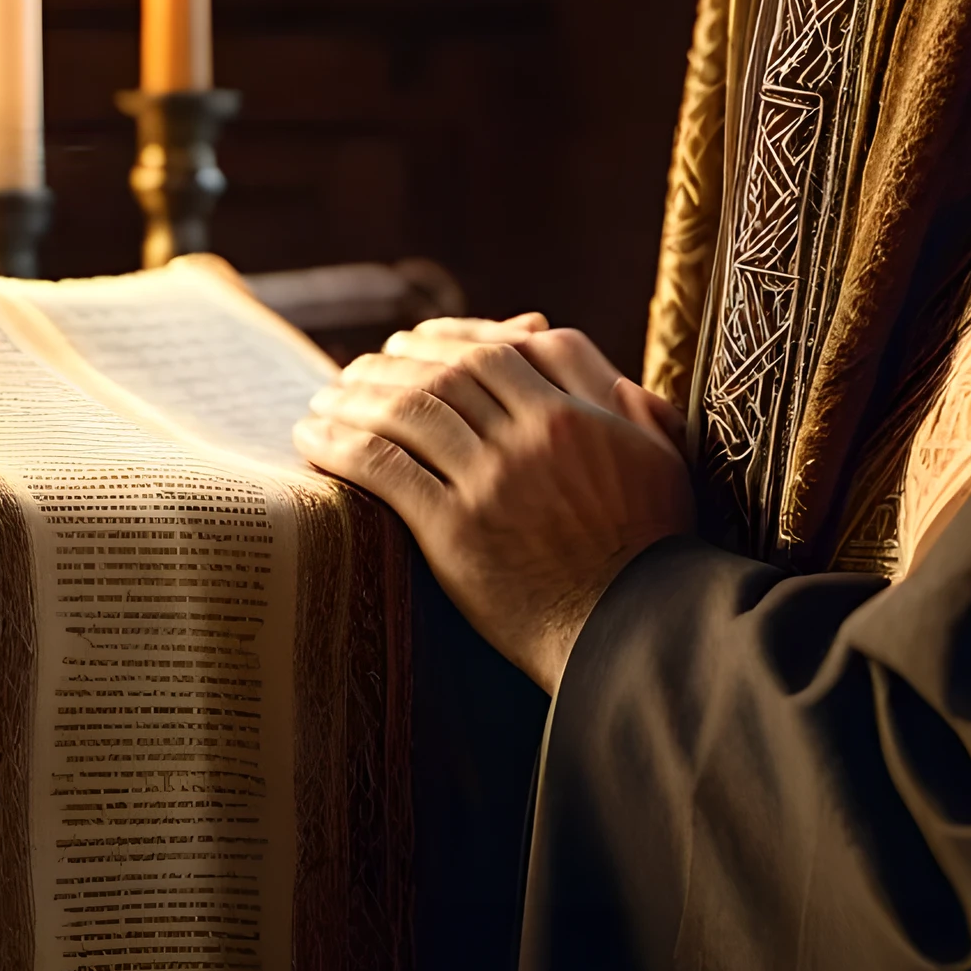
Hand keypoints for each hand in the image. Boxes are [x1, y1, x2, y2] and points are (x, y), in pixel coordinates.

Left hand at [294, 312, 692, 691]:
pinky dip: (342, 447)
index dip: (442, 340)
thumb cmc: (652, 544)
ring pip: (408, 414)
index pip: (491, 351)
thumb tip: (561, 348)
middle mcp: (528, 438)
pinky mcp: (456, 533)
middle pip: (442, 375)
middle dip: (391, 365)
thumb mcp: (656, 452)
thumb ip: (614, 392)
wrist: (635, 630)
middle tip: (356, 367)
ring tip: (325, 399)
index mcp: (572, 413)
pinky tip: (314, 439)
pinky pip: (386, 470)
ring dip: (356, 398)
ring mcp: (490, 484)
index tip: (409, 343)